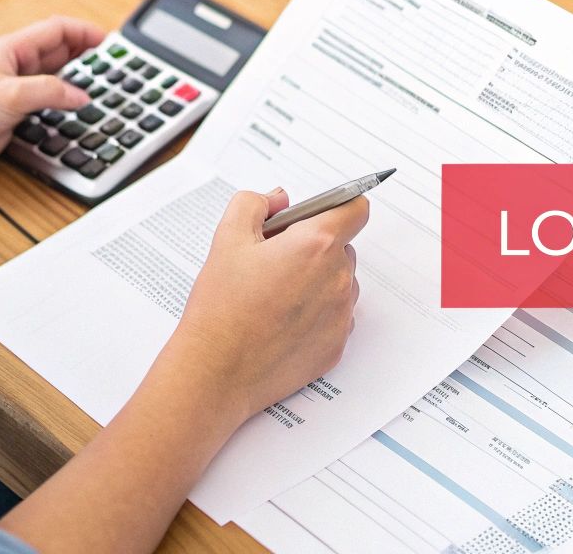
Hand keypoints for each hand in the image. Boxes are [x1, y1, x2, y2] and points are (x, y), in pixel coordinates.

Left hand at [0, 16, 104, 189]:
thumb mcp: (11, 94)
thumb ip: (51, 92)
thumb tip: (82, 95)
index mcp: (12, 51)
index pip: (57, 30)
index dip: (85, 32)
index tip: (111, 43)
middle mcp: (15, 70)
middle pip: (60, 56)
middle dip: (88, 60)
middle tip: (114, 69)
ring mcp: (14, 96)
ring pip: (56, 85)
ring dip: (78, 88)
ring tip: (103, 93)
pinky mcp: (13, 122)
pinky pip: (47, 112)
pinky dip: (65, 113)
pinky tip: (78, 120)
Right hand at [165, 188, 368, 421]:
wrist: (217, 371)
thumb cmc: (221, 307)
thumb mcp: (227, 238)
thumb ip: (255, 204)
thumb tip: (279, 199)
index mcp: (316, 245)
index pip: (356, 209)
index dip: (339, 206)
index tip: (321, 213)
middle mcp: (338, 279)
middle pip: (343, 247)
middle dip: (316, 247)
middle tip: (276, 260)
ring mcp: (341, 316)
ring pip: (340, 283)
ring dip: (318, 281)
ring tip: (275, 295)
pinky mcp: (337, 346)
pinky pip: (336, 318)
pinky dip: (316, 315)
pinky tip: (281, 322)